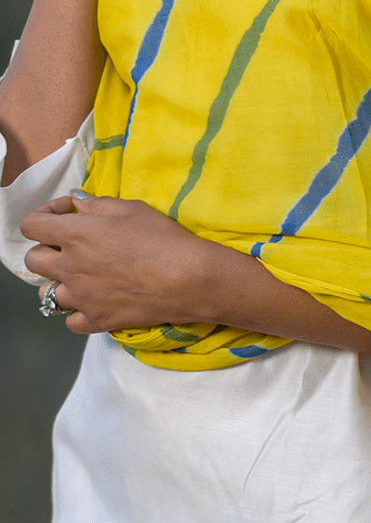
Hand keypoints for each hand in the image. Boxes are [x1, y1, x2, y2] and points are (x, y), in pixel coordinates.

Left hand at [22, 195, 223, 334]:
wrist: (187, 277)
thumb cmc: (161, 237)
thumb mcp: (131, 208)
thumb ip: (96, 204)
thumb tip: (77, 202)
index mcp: (75, 234)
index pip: (31, 225)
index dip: (43, 216)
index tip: (66, 214)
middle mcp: (69, 267)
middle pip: (33, 261)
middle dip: (48, 250)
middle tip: (73, 246)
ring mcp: (80, 297)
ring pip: (46, 294)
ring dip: (60, 283)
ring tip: (82, 277)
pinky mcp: (96, 320)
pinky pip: (70, 320)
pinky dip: (78, 311)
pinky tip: (95, 300)